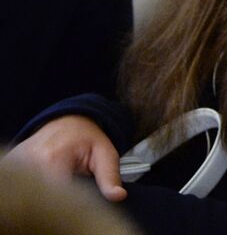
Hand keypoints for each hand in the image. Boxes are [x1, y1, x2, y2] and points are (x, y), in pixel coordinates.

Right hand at [5, 115, 125, 201]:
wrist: (69, 120)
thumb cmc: (88, 138)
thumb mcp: (106, 154)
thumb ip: (110, 177)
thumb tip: (118, 196)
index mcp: (51, 159)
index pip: (52, 195)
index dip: (64, 203)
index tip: (73, 199)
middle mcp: (29, 160)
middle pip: (36, 196)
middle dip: (52, 198)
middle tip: (67, 188)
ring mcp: (16, 161)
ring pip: (26, 191)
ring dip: (40, 192)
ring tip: (56, 182)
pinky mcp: (11, 162)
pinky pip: (17, 182)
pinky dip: (30, 187)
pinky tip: (43, 181)